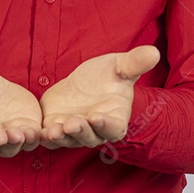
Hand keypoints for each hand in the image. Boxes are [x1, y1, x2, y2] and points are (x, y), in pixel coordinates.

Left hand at [38, 45, 160, 148]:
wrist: (84, 82)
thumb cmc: (107, 76)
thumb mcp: (120, 66)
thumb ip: (135, 63)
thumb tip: (154, 52)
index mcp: (115, 118)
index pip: (114, 128)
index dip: (106, 125)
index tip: (97, 117)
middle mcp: (95, 130)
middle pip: (89, 137)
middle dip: (81, 131)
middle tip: (72, 123)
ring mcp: (74, 132)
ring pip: (68, 140)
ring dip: (61, 137)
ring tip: (54, 129)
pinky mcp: (56, 128)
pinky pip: (50, 138)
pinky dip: (45, 137)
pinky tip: (39, 131)